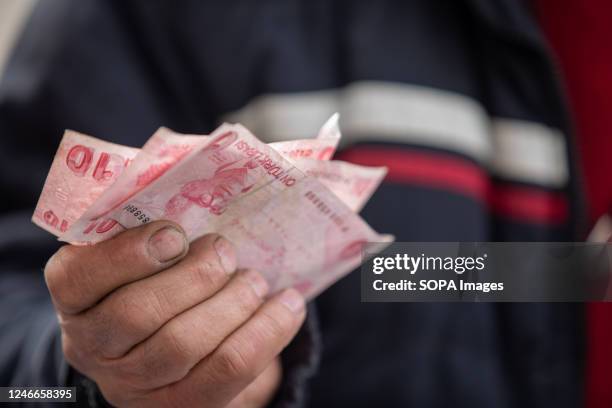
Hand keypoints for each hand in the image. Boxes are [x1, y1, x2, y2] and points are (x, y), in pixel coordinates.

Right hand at [44, 221, 305, 406]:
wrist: (169, 344)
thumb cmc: (158, 276)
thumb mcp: (141, 249)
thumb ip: (152, 216)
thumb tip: (197, 165)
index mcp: (75, 296)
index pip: (78, 276)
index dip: (127, 253)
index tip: (175, 231)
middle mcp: (92, 346)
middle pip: (137, 314)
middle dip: (194, 276)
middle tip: (226, 250)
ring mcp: (132, 385)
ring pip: (182, 346)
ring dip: (232, 303)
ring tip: (256, 280)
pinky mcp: (179, 406)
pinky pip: (226, 372)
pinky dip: (265, 333)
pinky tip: (287, 305)